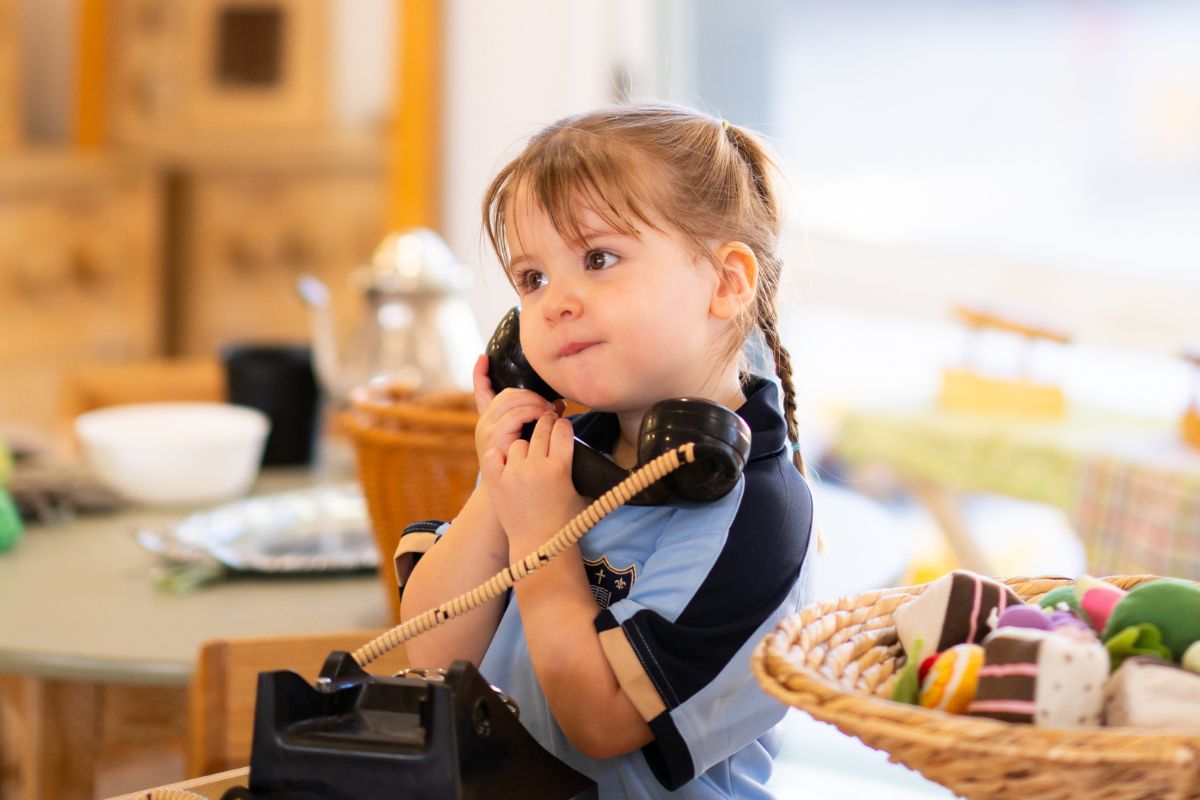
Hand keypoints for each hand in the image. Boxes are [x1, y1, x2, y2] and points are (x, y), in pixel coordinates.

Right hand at [472, 354, 560, 465]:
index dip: (480, 373)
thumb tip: (561, 404)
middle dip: (532, 394)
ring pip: (512, 399)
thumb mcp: (531, 440)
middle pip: (508, 393)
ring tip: (550, 412)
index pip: (481, 390)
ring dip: (535, 402)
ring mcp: (486, 430)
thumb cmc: (525, 470)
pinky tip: (543, 418)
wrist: (513, 497)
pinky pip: (515, 414)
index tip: (483, 358)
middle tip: (551, 405)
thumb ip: (540, 420)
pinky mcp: (493, 438)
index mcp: (491, 421)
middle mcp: (484, 423)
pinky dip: (532, 412)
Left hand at [481, 411, 586, 557]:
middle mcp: (536, 467)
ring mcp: (514, 474)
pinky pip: (496, 454)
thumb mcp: (581, 492)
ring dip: (525, 445)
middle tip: (547, 424)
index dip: (563, 425)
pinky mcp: (497, 482)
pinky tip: (508, 460)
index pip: (562, 431)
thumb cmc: (565, 522)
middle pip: (541, 430)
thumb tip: (589, 449)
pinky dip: (501, 455)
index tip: (562, 425)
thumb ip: (581, 468)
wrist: (539, 546)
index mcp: (560, 468)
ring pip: (519, 442)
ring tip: (529, 455)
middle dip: (546, 424)